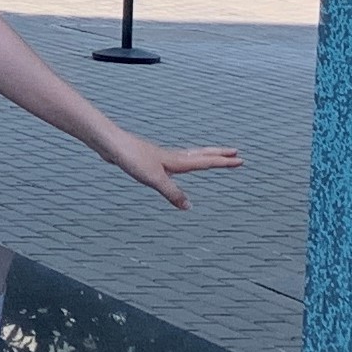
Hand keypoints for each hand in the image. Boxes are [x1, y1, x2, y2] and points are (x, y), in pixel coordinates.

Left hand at [102, 131, 242, 209]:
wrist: (110, 144)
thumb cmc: (131, 158)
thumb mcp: (154, 179)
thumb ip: (172, 193)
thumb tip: (189, 207)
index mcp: (176, 161)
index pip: (206, 162)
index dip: (223, 163)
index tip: (241, 161)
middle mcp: (172, 157)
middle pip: (201, 154)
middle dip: (219, 155)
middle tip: (236, 153)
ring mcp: (161, 157)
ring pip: (189, 155)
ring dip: (204, 155)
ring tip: (213, 155)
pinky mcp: (149, 159)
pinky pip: (174, 159)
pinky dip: (184, 160)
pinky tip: (175, 164)